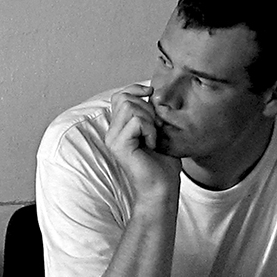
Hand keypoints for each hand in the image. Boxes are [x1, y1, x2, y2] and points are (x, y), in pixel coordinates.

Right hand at [101, 88, 176, 202]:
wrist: (162, 188)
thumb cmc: (163, 163)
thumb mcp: (158, 131)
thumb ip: (150, 113)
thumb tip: (151, 93)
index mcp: (119, 128)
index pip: (120, 96)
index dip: (134, 89)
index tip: (150, 91)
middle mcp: (112, 132)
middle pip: (126, 99)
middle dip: (147, 109)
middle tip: (156, 129)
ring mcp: (113, 139)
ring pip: (131, 108)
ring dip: (149, 120)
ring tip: (153, 138)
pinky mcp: (119, 145)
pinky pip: (136, 121)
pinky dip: (150, 130)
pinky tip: (152, 145)